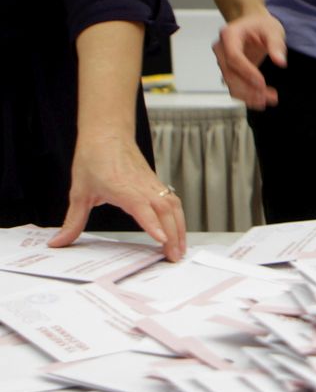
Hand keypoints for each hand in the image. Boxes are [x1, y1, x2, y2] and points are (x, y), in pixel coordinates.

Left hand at [50, 135, 185, 260]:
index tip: (162, 240)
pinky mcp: (156, 184)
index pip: (144, 209)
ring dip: (180, 229)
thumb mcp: (79, 192)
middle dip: (174, 235)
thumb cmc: (95, 158)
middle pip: (166, 212)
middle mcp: (143, 187)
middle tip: (175, 257)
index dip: (153, 225)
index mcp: (124, 189)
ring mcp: (152, 185)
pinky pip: (173, 202)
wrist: (107, 134)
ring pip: (174, 208)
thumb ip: (72, 222)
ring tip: (180, 249)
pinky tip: (178, 230)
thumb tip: (59, 241)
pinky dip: (179, 218)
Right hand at [212, 12, 286, 109]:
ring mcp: (223, 61)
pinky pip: (234, 86)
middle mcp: (222, 49)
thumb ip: (276, 44)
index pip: (234, 57)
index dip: (247, 72)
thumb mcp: (273, 29)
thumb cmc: (261, 25)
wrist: (254, 24)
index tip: (262, 83)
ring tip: (268, 100)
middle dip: (248, 88)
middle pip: (230, 73)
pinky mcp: (229, 71)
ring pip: (230, 83)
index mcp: (229, 35)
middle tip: (267, 97)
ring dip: (247, 95)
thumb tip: (280, 61)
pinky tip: (261, 100)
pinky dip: (246, 95)